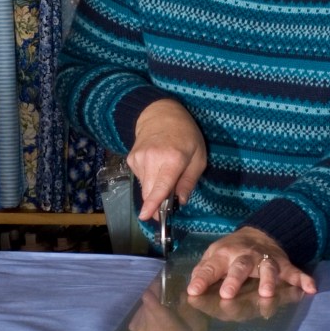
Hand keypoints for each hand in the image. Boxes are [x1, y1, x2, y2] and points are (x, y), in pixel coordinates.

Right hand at [128, 98, 206, 220]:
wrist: (160, 114)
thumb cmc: (185, 135)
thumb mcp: (198, 157)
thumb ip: (189, 181)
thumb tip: (181, 201)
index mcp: (173, 158)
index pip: (161, 185)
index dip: (154, 203)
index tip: (146, 216)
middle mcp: (152, 159)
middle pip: (149, 192)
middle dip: (156, 205)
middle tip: (166, 208)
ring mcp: (138, 159)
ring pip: (144, 187)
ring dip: (154, 189)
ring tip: (165, 171)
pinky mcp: (130, 159)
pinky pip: (140, 178)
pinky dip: (148, 179)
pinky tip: (155, 166)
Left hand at [186, 226, 316, 301]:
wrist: (260, 232)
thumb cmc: (232, 251)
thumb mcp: (214, 255)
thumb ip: (204, 271)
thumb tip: (192, 289)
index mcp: (224, 254)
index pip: (211, 267)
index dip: (202, 278)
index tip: (194, 291)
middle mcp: (245, 256)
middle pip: (240, 267)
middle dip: (234, 280)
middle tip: (227, 294)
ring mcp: (266, 260)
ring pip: (267, 270)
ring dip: (267, 281)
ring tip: (266, 294)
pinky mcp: (283, 264)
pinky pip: (294, 272)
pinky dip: (303, 279)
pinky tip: (310, 288)